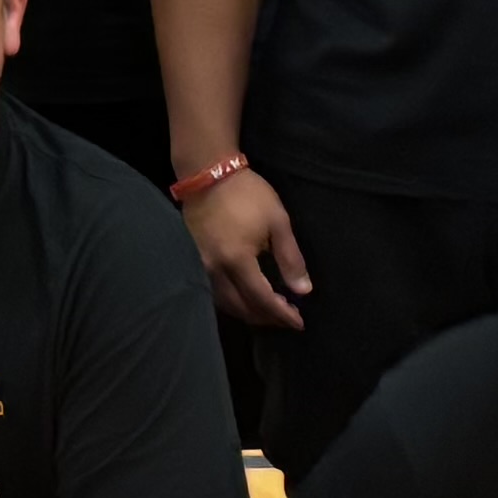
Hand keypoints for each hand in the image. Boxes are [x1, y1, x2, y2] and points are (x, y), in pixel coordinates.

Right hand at [183, 166, 313, 334]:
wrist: (208, 174)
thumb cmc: (248, 195)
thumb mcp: (278, 222)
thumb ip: (290, 258)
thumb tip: (303, 290)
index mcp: (237, 260)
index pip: (261, 299)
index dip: (281, 314)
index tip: (299, 322)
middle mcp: (214, 270)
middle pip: (241, 308)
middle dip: (266, 318)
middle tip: (287, 318)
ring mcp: (200, 267)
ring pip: (224, 304)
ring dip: (248, 312)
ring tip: (269, 312)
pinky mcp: (193, 261)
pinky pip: (213, 292)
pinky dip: (232, 302)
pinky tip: (245, 298)